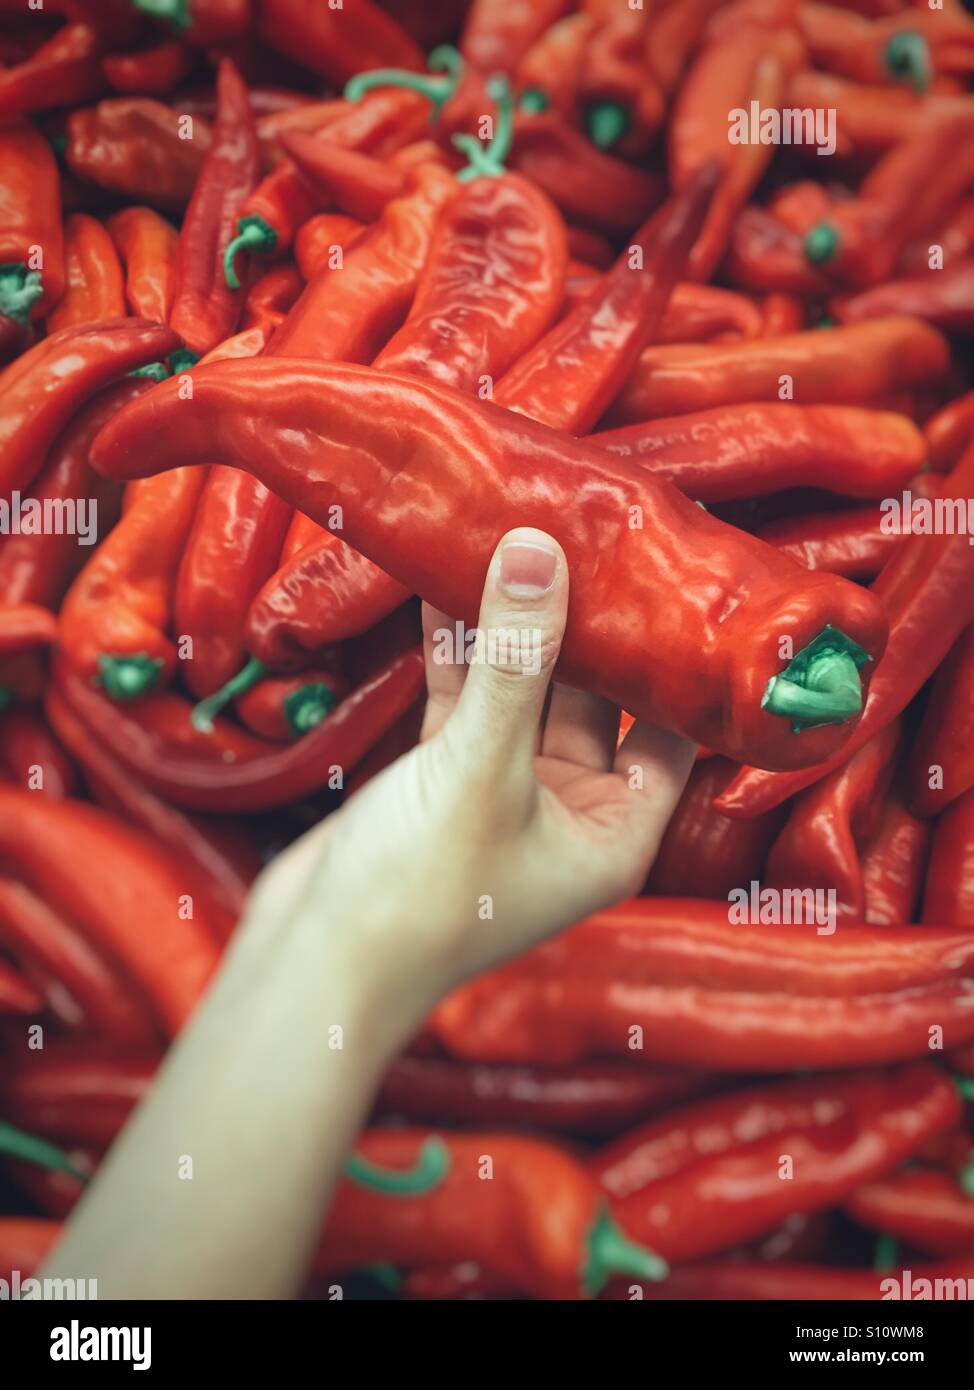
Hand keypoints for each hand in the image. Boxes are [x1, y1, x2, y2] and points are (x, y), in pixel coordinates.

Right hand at [245, 527, 695, 1021]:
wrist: (312, 964)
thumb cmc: (417, 895)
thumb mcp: (479, 768)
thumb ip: (516, 661)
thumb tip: (541, 551)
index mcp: (616, 833)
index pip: (674, 729)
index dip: (675, 657)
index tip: (672, 573)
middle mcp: (572, 811)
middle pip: (596, 699)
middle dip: (586, 624)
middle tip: (588, 532)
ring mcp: (507, 792)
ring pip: (524, 691)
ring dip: (516, 627)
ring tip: (518, 538)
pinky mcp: (446, 776)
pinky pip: (465, 697)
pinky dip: (457, 648)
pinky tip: (446, 579)